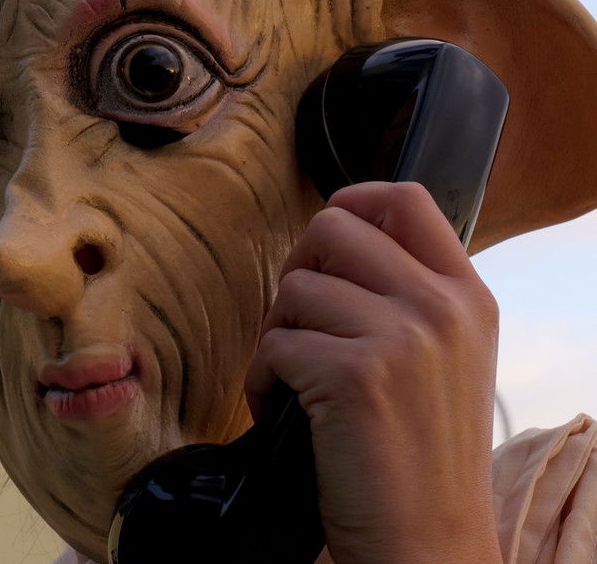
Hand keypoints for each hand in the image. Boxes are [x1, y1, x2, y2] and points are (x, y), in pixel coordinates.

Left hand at [246, 182, 501, 563]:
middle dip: (297, 271)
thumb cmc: (418, 455)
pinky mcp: (354, 375)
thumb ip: (405, 298)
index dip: (350, 202)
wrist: (429, 540)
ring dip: (276, 333)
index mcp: (467, 296)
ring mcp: (401, 338)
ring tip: (294, 380)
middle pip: (333, 227)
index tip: (323, 245)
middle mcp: (441, 307)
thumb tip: (333, 243)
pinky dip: (261, 380)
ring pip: (294, 288)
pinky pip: (273, 345)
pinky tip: (282, 410)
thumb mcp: (442, 359)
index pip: (405, 199)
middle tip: (297, 323)